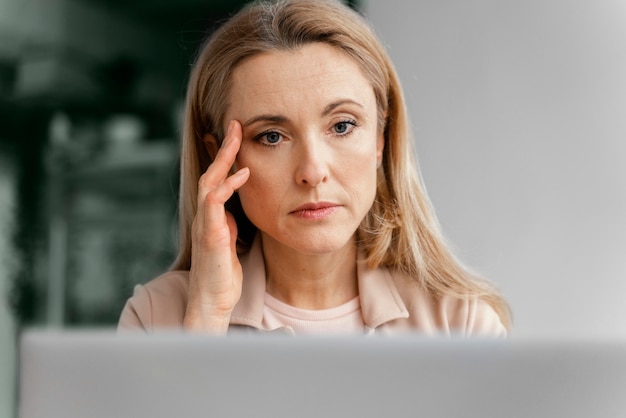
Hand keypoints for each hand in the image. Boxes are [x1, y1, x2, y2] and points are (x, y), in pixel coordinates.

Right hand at [183, 120, 249, 333]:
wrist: (211, 302)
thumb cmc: (221, 275)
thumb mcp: (229, 242)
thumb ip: (230, 223)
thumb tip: (234, 207)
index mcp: (212, 216)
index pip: (216, 179)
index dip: (225, 158)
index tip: (237, 137)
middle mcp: (205, 216)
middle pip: (210, 172)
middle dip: (223, 147)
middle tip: (235, 124)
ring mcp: (206, 224)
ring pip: (208, 181)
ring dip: (222, 157)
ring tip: (236, 136)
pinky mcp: (210, 235)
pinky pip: (214, 202)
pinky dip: (228, 185)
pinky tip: (243, 173)